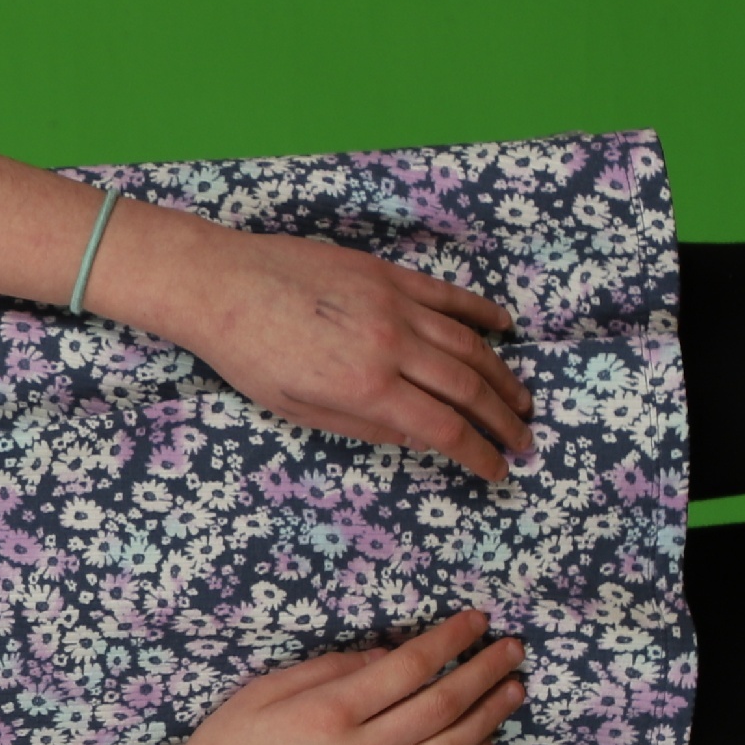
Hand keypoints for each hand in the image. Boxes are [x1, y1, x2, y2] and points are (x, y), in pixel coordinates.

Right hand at [126, 608, 525, 744]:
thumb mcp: (262, 692)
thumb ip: (328, 670)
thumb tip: (386, 658)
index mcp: (328, 713)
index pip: (409, 668)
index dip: (449, 641)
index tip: (475, 622)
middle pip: (442, 707)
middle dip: (484, 673)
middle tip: (513, 650)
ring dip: (489, 717)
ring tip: (513, 691)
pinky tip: (485, 744)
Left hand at [131, 218, 535, 480]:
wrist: (220, 286)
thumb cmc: (247, 356)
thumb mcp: (297, 411)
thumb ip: (363, 426)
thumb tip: (417, 438)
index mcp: (366, 387)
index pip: (444, 429)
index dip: (479, 454)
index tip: (498, 470)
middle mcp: (391, 345)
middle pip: (468, 389)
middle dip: (503, 420)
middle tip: (524, 440)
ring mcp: (394, 304)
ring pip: (469, 343)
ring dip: (503, 375)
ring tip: (522, 399)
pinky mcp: (387, 274)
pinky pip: (448, 296)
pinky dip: (482, 313)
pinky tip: (504, 329)